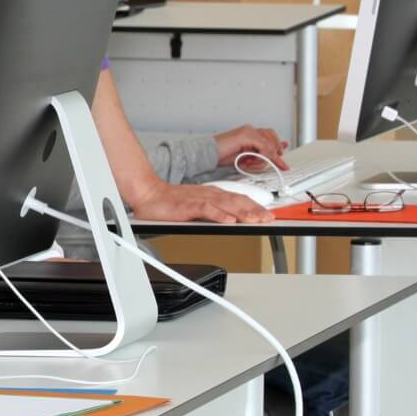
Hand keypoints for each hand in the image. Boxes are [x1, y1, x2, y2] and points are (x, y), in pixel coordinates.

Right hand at [132, 180, 272, 224]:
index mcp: (212, 194)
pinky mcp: (188, 205)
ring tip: (256, 220)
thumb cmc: (169, 202)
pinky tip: (229, 221)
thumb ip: (213, 211)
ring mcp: (199, 199)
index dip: (255, 206)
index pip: (239, 198)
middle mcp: (209, 194)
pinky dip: (219, 215)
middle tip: (269, 219)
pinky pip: (206, 209)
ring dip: (243, 212)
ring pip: (226, 204)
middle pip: (237, 201)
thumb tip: (230, 219)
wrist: (147, 194)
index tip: (268, 214)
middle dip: (255, 210)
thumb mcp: (196, 206)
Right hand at [214, 124, 288, 170]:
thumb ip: (257, 156)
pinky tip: (254, 161)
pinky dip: (262, 156)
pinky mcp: (246, 135)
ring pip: (269, 143)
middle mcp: (250, 130)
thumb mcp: (244, 158)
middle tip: (277, 163)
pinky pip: (264, 146)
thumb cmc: (221, 155)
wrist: (207, 153)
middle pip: (272, 137)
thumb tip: (268, 158)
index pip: (269, 136)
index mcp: (249, 133)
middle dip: (275, 152)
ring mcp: (248, 131)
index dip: (278, 145)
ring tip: (255, 164)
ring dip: (266, 156)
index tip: (282, 154)